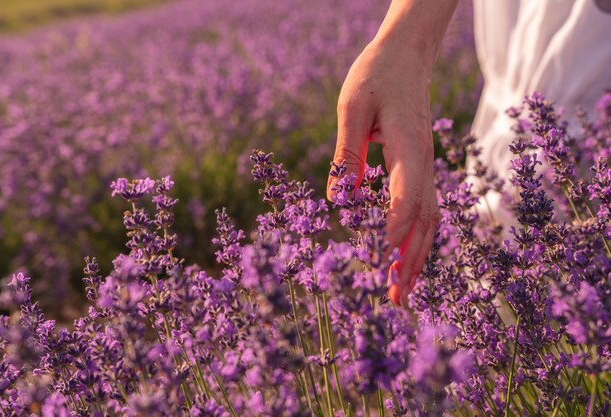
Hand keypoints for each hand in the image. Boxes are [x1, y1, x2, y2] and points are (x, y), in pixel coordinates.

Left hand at [327, 36, 439, 304]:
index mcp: (408, 147)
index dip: (396, 230)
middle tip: (394, 298)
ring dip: (416, 258)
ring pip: (429, 221)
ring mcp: (427, 168)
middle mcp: (424, 163)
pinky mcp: (421, 169)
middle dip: (409, 261)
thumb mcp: (351, 107)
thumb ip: (346, 154)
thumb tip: (338, 202)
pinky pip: (425, 211)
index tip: (383, 261)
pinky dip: (417, 240)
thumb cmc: (376, 75)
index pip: (408, 196)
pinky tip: (404, 259)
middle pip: (424, 220)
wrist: (406, 57)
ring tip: (401, 292)